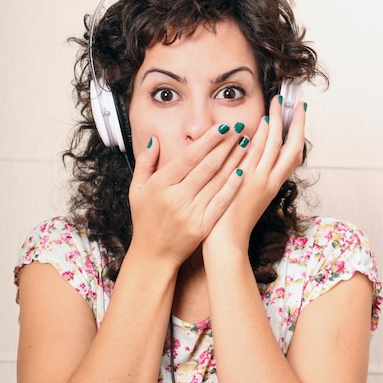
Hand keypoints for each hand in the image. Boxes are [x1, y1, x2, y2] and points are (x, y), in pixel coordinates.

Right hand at [128, 123, 250, 267]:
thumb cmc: (145, 220)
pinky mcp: (202, 226)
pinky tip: (242, 172)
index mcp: (160, 186)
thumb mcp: (136, 190)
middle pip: (206, 166)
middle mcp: (176, 198)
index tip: (221, 127)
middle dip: (225, 146)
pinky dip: (232, 187)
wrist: (153, 255)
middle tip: (239, 129)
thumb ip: (145, 163)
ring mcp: (190, 213)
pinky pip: (220, 202)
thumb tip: (156, 140)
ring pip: (216, 182)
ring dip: (233, 161)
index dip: (207, 141)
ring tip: (246, 144)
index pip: (188, 158)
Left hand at [203, 96, 306, 253]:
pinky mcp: (246, 182)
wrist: (227, 242)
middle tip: (293, 102)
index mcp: (273, 185)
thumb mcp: (248, 196)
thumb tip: (249, 154)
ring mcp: (259, 181)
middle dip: (293, 122)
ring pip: (275, 147)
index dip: (297, 134)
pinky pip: (256, 155)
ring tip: (277, 103)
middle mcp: (271, 182)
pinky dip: (262, 138)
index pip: (292, 155)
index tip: (298, 115)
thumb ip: (252, 176)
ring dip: (277, 123)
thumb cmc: (232, 221)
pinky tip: (261, 122)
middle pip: (290, 147)